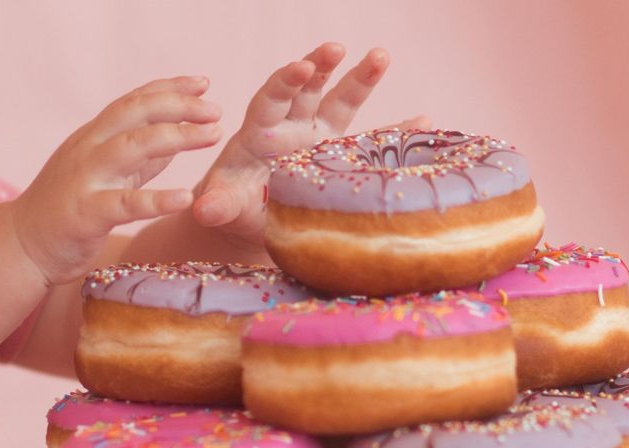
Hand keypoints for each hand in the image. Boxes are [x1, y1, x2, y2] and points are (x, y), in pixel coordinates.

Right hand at [12, 76, 221, 286]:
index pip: (134, 102)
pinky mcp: (86, 213)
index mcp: (94, 137)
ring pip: (133, 146)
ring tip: (212, 134)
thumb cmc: (69, 211)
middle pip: (135, 113)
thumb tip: (175, 138)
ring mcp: (86, 179)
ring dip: (177, 136)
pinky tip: (185, 198)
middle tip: (215, 109)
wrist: (23, 246)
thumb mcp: (107, 175)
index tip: (204, 83)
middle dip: (178, 104)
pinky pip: (126, 203)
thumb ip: (140, 158)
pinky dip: (157, 199)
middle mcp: (89, 149)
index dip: (169, 88)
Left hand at [191, 43, 427, 252]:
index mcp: (261, 132)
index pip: (272, 98)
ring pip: (340, 104)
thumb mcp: (224, 206)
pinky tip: (425, 123)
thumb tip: (203, 210)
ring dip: (360, 79)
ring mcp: (318, 140)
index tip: (300, 68)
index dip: (286, 82)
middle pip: (308, 90)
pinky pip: (370, 143)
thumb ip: (218, 205)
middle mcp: (292, 127)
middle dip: (322, 67)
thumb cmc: (232, 206)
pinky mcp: (338, 158)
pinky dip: (396, 134)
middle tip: (337, 48)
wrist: (249, 217)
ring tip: (380, 55)